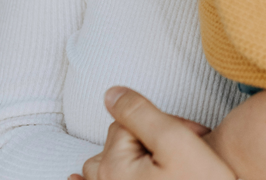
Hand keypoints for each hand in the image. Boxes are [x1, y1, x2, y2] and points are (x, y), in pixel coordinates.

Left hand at [68, 87, 235, 179]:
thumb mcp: (175, 139)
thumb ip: (140, 111)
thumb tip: (111, 93)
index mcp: (114, 167)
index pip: (129, 120)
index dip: (163, 120)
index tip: (187, 136)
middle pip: (118, 142)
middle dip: (148, 139)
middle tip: (181, 153)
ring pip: (106, 166)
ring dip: (125, 159)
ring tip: (159, 166)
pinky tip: (78, 179)